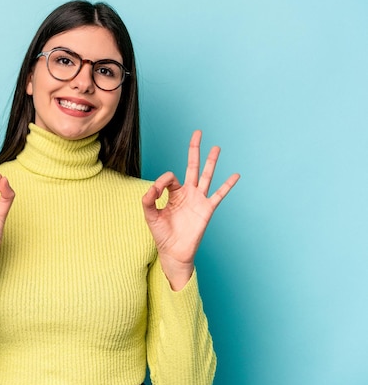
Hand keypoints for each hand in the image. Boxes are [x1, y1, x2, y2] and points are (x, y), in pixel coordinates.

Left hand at [142, 130, 238, 289]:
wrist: (173, 252)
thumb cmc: (162, 234)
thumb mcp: (150, 215)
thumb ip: (148, 200)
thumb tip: (152, 188)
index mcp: (173, 193)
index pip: (170, 177)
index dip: (161, 182)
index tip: (156, 192)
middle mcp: (187, 193)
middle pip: (192, 166)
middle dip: (194, 149)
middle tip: (197, 132)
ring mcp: (199, 199)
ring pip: (207, 175)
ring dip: (211, 161)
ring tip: (216, 147)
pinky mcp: (207, 209)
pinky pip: (219, 194)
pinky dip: (227, 185)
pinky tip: (236, 175)